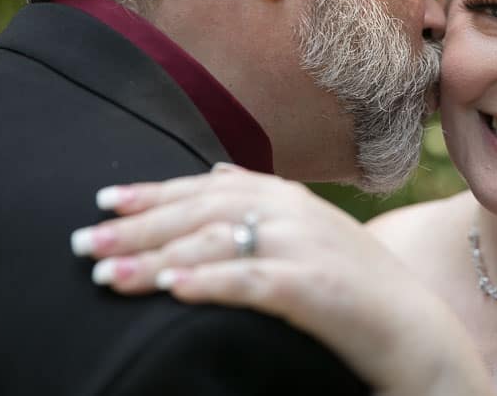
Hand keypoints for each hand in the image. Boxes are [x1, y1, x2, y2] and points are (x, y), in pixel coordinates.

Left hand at [70, 163, 493, 395]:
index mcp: (286, 195)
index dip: (153, 193)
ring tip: (109, 277)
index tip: (103, 201)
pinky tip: (174, 290)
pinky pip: (252, 281)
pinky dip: (211, 283)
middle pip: (200, 213)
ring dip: (157, 260)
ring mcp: (305, 246)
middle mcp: (293, 211)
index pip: (205, 189)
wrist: (413, 326)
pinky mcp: (315, 286)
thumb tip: (211, 170)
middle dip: (138, 228)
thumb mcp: (310, 226)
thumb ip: (261, 195)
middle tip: (83, 244)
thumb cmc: (354, 281)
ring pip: (216, 245)